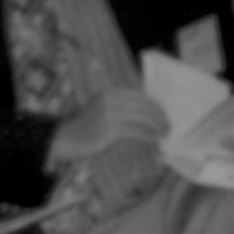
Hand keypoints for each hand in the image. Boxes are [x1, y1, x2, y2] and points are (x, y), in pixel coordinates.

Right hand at [49, 87, 169, 163]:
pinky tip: (154, 140)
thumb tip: (150, 111)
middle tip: (168, 127)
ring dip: (157, 128)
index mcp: (110, 92)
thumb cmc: (87, 126)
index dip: (156, 107)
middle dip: (160, 118)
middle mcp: (110, 100)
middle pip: (145, 107)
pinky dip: (149, 136)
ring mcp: (109, 114)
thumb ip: (121, 105)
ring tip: (163, 134)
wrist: (66, 138)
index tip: (164, 116)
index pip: (141, 97)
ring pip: (144, 119)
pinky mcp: (110, 130)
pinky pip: (137, 132)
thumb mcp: (102, 108)